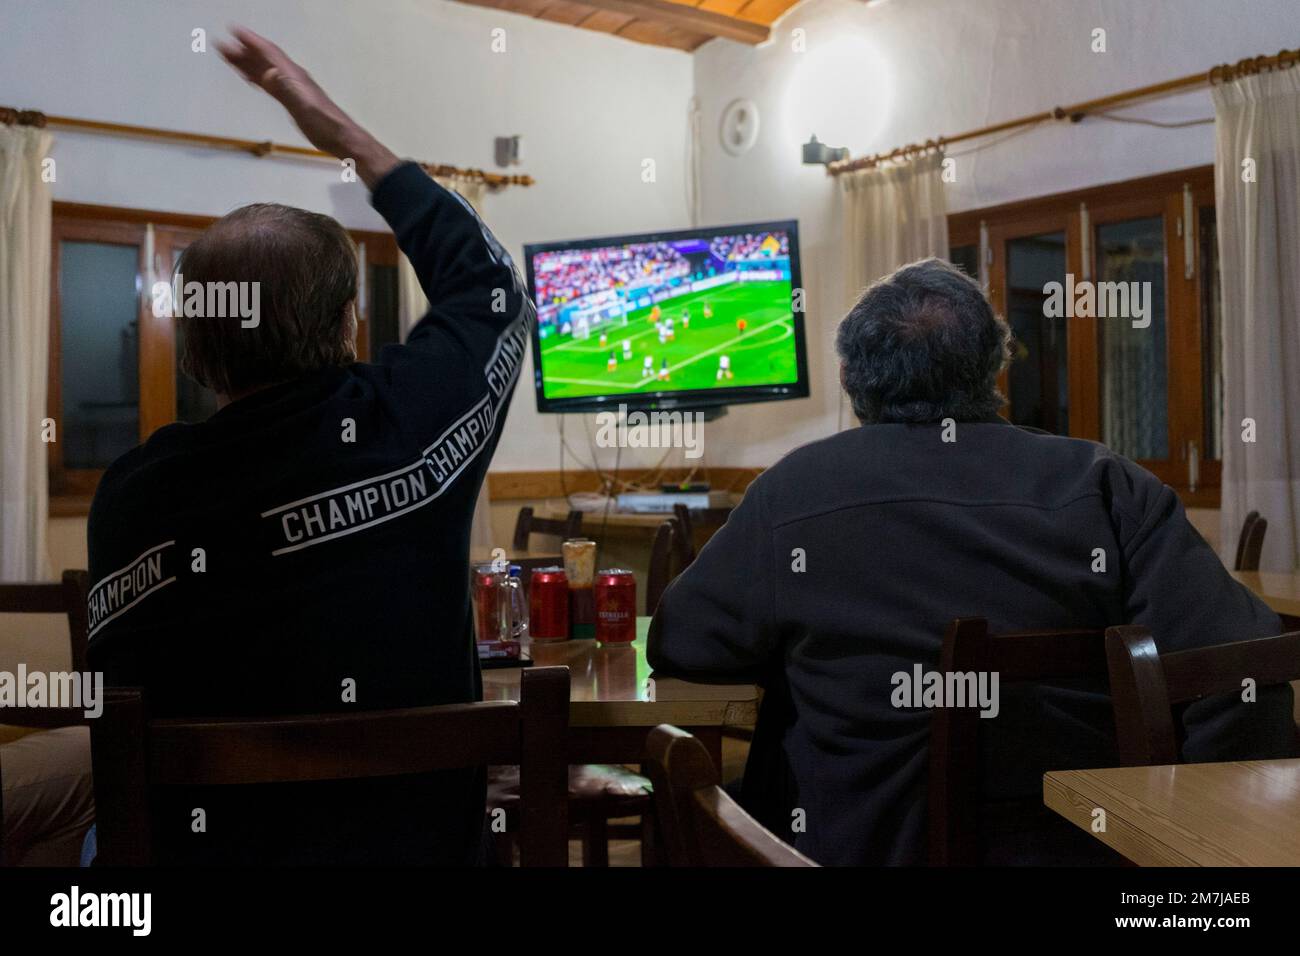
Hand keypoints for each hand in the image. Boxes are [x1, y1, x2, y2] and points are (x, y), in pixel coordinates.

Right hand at [218, 26, 398, 186]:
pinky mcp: (291, 100)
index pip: (269, 53)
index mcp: (292, 76)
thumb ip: (285, 89)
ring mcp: (291, 88)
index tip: (234, 31)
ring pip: (264, 70)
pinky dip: (256, 78)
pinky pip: (269, 83)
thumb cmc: (324, 123)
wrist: (339, 137)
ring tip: (228, 56)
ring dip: (246, 62)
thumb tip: (268, 74)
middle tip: (222, 44)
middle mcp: (291, 78)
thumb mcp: (303, 106)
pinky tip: (249, 77)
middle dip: (243, 51)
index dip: (252, 41)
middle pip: (263, 59)